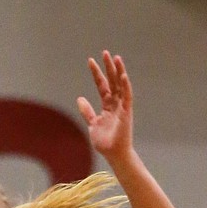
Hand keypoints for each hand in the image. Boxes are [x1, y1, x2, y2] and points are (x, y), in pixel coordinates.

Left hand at [76, 49, 133, 168]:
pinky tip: (122, 75)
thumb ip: (87, 111)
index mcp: (108, 106)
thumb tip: (80, 98)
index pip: (102, 86)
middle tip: (105, 52)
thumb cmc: (105, 142)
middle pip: (112, 81)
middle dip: (108, 67)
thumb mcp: (92, 124)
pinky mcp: (127, 112)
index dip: (96, 73)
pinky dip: (125, 86)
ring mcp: (122, 107)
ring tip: (115, 57)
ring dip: (118, 71)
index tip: (90, 61)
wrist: (114, 154)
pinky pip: (127, 96)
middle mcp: (116, 104)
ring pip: (121, 85)